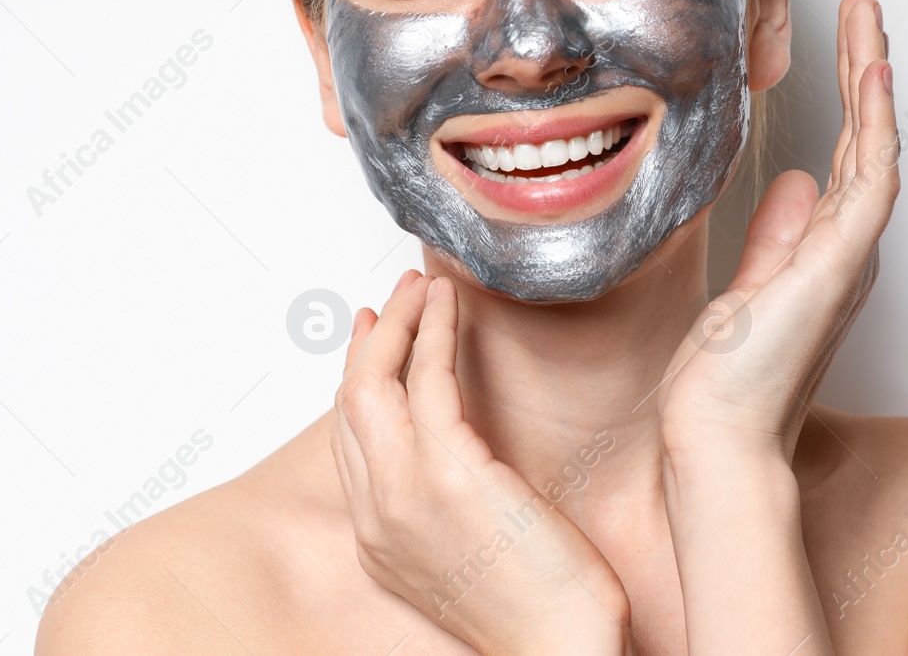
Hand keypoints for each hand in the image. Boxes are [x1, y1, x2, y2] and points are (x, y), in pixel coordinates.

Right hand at [331, 271, 631, 655]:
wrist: (558, 648)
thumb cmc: (539, 610)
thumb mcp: (467, 554)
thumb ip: (443, 504)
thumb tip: (457, 454)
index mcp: (378, 538)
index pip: (349, 439)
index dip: (358, 378)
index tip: (374, 338)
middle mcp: (377, 514)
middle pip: (350, 403)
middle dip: (372, 341)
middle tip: (397, 299)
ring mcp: (405, 493)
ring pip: (375, 383)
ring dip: (401, 323)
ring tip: (424, 288)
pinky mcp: (449, 473)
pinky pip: (429, 380)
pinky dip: (434, 332)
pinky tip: (450, 306)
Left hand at [659, 0, 898, 460]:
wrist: (715, 440)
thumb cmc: (724, 382)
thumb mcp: (745, 290)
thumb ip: (775, 239)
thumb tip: (792, 184)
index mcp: (823, 254)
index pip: (844, 156)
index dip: (848, 95)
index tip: (841, 41)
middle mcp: (846, 251)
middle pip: (869, 139)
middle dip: (866, 66)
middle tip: (865, 4)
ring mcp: (849, 256)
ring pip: (877, 146)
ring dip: (873, 75)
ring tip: (869, 14)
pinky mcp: (840, 265)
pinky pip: (870, 179)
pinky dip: (875, 122)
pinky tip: (871, 72)